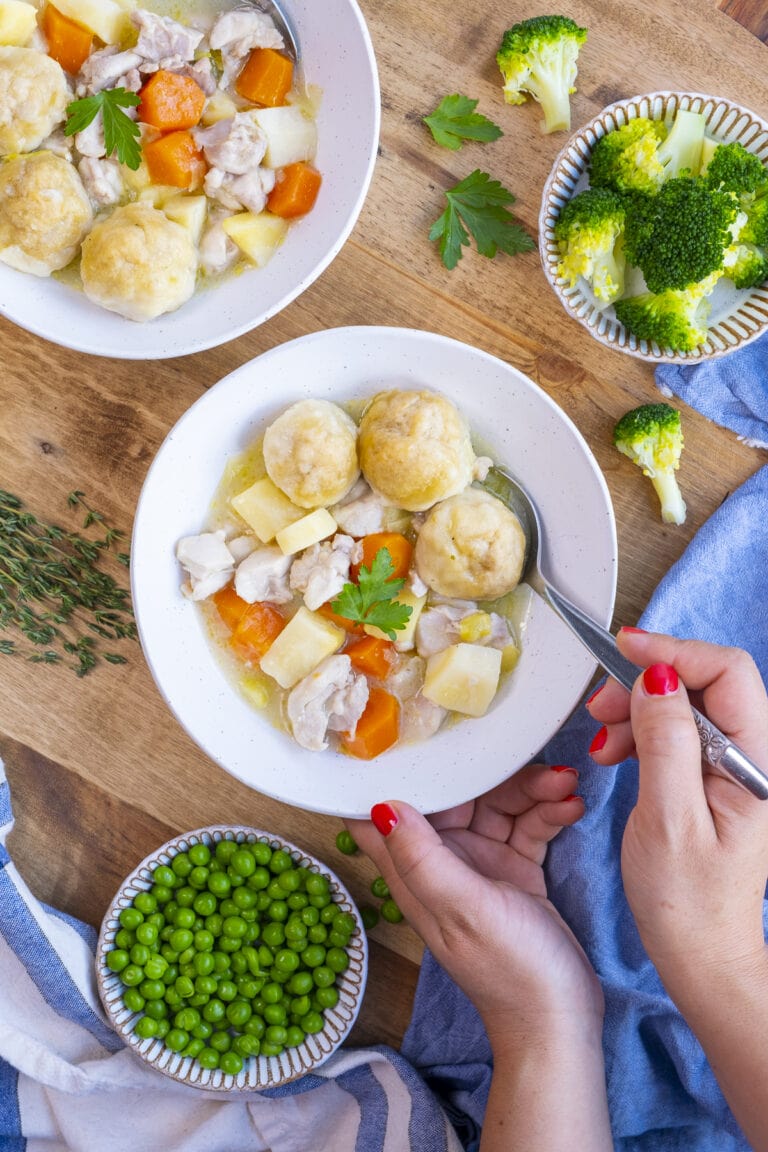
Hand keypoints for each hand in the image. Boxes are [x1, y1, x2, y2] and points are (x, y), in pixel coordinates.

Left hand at [346, 764, 602, 1048]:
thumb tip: (380, 805)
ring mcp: (481, 863)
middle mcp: (443, 860)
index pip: (384, 812)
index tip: (405, 728)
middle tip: (531, 760)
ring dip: (532, 790)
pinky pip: (528, 824)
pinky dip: (549, 812)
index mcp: (415, 871)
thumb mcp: (462, 909)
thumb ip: (422, 858)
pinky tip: (572, 806)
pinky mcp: (516, 868)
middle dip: (490, 773)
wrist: (561, 1018)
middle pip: (455, 795)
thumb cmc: (508, 970)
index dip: (387, 771)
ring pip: (497, 804)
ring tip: (565, 785)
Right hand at [587, 629, 767, 995]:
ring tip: (603, 739)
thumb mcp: (667, 819)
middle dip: (648, 681)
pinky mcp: (711, 777)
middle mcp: (752, 758)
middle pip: (705, 681)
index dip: (675, 651)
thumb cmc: (687, 902)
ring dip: (637, 709)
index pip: (728, 672)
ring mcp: (732, 767)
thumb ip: (665, 742)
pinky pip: (677, 730)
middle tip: (600, 707)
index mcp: (755, 764)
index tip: (625, 649)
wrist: (701, 954)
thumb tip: (657, 679)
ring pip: (686, 702)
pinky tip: (616, 752)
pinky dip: (640, 731)